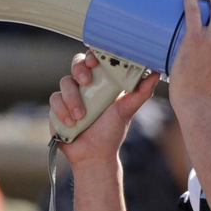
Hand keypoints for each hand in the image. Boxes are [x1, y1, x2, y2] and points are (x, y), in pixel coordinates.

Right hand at [49, 50, 160, 167]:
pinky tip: (71, 123)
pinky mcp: (57, 108)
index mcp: (102, 82)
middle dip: (79, 69)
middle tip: (86, 82)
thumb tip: (156, 73)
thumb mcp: (127, 111)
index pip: (96, 59)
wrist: (93, 156)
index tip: (96, 61)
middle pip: (77, 63)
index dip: (94, 54)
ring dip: (72, 98)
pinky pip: (54, 100)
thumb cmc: (111, 132)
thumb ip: (141, 92)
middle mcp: (85, 86)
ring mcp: (69, 96)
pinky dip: (62, 110)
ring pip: (64, 82)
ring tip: (81, 117)